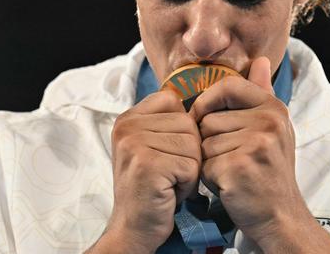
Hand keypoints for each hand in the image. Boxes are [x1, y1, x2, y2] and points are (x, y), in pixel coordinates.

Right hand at [99, 91, 200, 253]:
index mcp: (128, 117)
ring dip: (189, 169)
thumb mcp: (151, 145)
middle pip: (187, 123)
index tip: (169, 150)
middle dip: (189, 152)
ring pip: (193, 145)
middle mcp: (127, 126)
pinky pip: (191, 166)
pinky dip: (188, 184)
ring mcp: (135, 144)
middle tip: (169, 172)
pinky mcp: (148, 165)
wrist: (133, 228)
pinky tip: (170, 192)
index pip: (172, 100)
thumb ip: (167, 122)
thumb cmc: (151, 186)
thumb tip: (202, 103)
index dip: (182, 127)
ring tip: (169, 182)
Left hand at [190, 57, 329, 251]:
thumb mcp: (271, 128)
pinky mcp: (239, 167)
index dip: (208, 100)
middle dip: (210, 142)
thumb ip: (261, 92)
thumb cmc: (268, 170)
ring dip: (209, 161)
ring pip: (204, 142)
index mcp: (273, 108)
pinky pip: (204, 164)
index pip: (228, 85)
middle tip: (233, 159)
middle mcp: (268, 122)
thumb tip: (262, 60)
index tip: (204, 116)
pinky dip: (209, 178)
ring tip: (232, 171)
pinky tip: (228, 185)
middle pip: (209, 118)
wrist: (279, 215)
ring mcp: (255, 144)